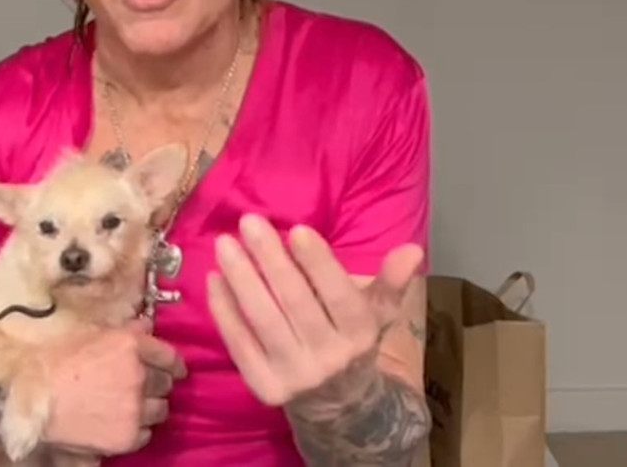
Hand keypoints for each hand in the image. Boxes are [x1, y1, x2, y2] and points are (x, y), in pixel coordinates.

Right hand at [43, 322, 186, 454]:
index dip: (173, 363)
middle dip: (157, 384)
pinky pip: (146, 434)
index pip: (168, 355)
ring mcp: (135, 408)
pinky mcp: (128, 436)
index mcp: (130, 346)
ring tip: (129, 407)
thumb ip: (124, 332)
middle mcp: (139, 376)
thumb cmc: (55, 364)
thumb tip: (147, 325)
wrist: (32, 403)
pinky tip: (119, 424)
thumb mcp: (89, 337)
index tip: (175, 369)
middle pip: (165, 383)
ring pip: (160, 409)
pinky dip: (137, 429)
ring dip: (149, 407)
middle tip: (141, 387)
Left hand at [206, 214, 422, 406]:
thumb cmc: (351, 340)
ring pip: (263, 321)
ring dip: (241, 279)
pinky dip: (224, 310)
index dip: (318, 264)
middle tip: (249, 222)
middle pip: (295, 303)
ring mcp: (294, 376)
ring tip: (225, 243)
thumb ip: (390, 281)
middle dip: (270, 260)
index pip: (339, 295)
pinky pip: (238, 344)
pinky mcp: (264, 388)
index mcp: (360, 335)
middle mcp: (329, 359)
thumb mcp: (376, 313)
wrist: (336, 404)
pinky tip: (214, 278)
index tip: (297, 229)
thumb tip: (413, 250)